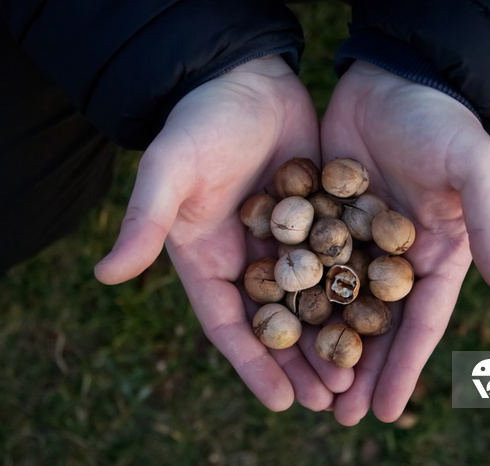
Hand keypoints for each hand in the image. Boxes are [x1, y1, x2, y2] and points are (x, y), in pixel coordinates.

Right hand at [94, 56, 352, 411]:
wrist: (243, 77)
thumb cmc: (198, 122)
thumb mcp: (169, 171)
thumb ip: (143, 221)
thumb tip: (104, 274)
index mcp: (209, 260)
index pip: (231, 325)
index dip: (254, 365)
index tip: (283, 403)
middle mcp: (249, 260)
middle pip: (277, 323)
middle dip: (302, 363)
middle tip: (333, 399)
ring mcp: (288, 242)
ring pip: (314, 300)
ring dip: (335, 336)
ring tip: (360, 373)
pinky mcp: (320, 218)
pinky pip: (341, 260)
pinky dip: (359, 288)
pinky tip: (385, 312)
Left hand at [320, 61, 489, 424]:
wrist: (393, 76)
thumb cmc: (443, 121)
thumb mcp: (476, 170)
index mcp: (433, 255)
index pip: (419, 323)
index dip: (403, 368)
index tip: (385, 411)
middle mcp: (391, 256)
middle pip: (372, 324)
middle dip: (357, 370)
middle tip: (336, 416)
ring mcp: (352, 239)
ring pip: (333, 302)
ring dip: (319, 344)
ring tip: (302, 386)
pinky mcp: (319, 217)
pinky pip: (303, 262)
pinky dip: (290, 295)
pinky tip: (271, 324)